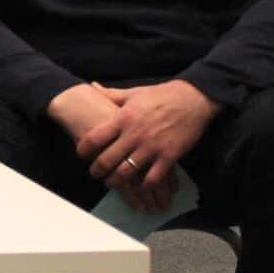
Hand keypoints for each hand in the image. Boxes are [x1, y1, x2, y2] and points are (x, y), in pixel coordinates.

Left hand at [49, 82, 156, 212]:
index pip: (94, 138)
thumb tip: (92, 85)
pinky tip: (139, 186)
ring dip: (116, 181)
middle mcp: (134, 134)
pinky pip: (153, 177)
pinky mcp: (169, 156)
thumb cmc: (160, 95)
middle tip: (94, 174)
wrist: (192, 100)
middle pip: (107, 160)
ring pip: (127, 172)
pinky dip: (144, 185)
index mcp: (123, 118)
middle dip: (97, 170)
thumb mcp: (133, 93)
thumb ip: (111, 94)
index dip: (83, 149)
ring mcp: (152, 147)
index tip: (81, 154)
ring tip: (112, 183)